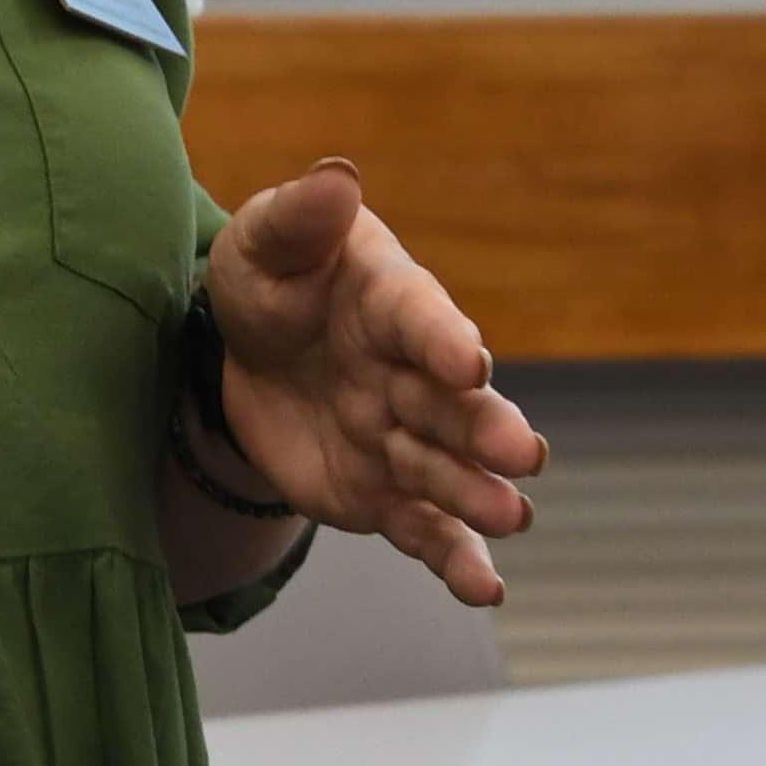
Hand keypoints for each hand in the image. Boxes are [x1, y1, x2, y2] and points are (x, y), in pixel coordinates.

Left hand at [197, 162, 546, 605]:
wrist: (243, 355)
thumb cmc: (268, 280)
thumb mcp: (265, 243)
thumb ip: (298, 219)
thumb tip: (335, 176)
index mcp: (392, 302)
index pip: (421, 320)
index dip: (442, 339)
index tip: (468, 360)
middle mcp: (412, 374)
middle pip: (452, 405)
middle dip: (485, 429)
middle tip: (522, 455)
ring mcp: (403, 438)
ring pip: (444, 471)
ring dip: (476, 495)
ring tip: (511, 519)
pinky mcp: (382, 493)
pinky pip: (422, 530)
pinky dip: (452, 559)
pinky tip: (486, 588)